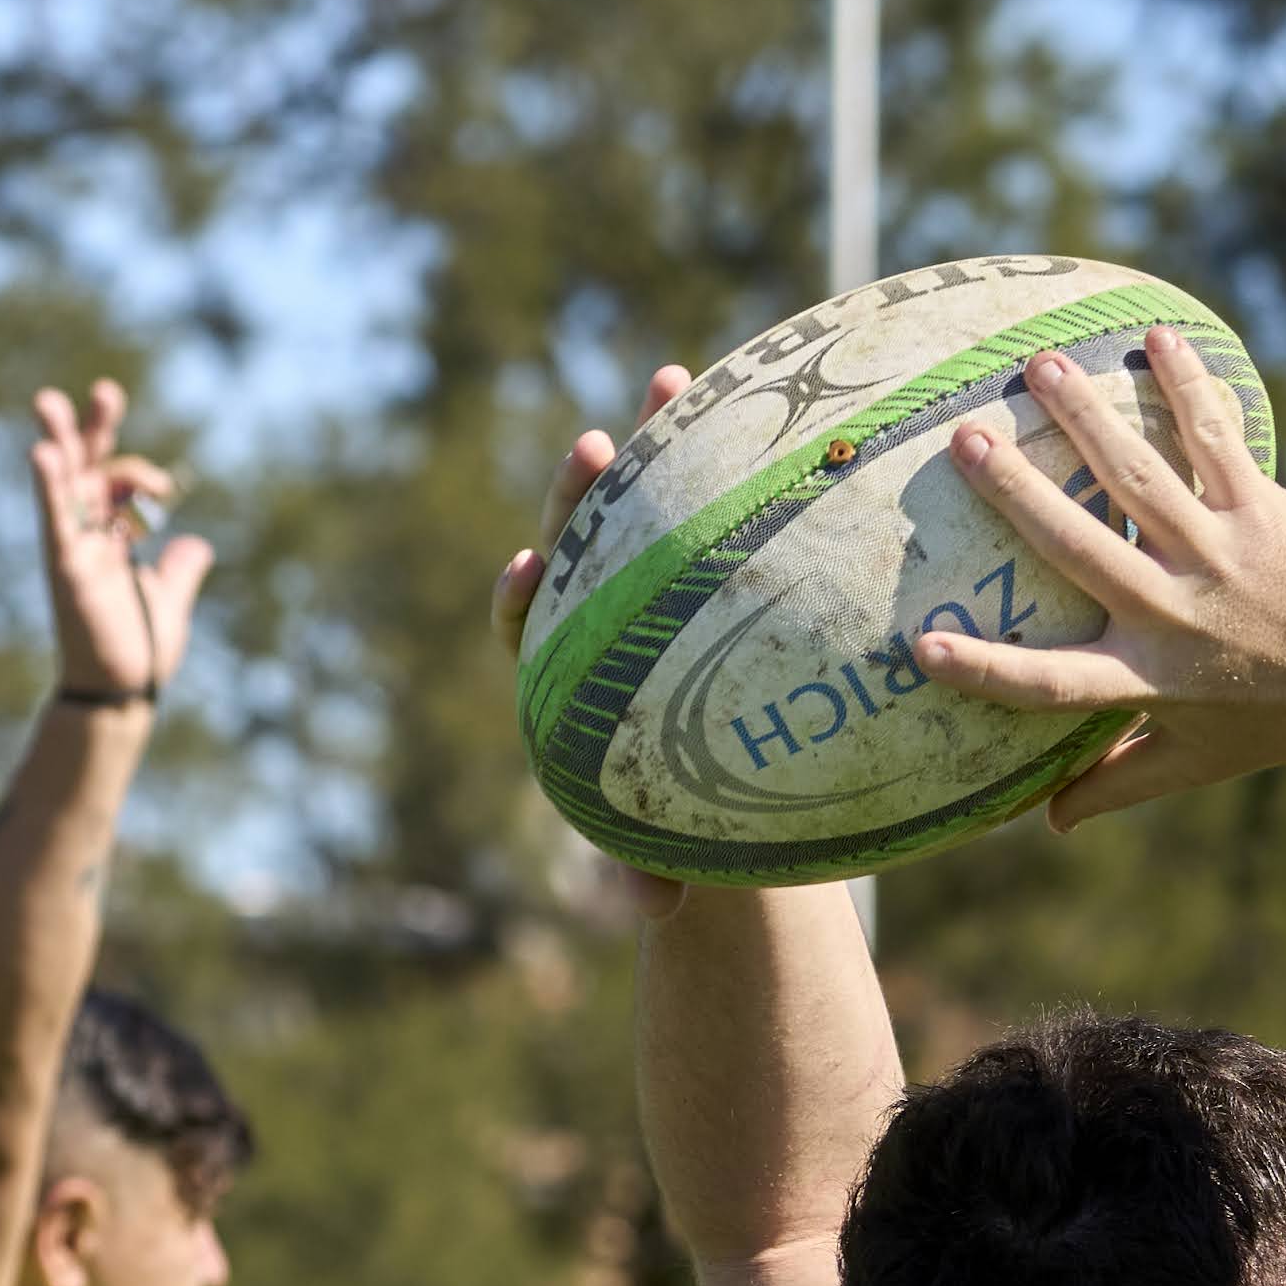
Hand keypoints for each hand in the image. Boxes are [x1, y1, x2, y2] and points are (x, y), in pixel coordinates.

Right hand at [32, 381, 211, 701]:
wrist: (124, 692)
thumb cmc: (138, 650)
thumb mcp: (169, 600)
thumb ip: (180, 570)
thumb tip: (197, 545)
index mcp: (110, 537)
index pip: (114, 482)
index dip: (136, 471)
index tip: (166, 488)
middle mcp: (87, 535)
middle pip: (85, 468)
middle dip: (91, 429)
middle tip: (105, 391)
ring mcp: (72, 547)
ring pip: (62, 484)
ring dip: (57, 442)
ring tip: (48, 402)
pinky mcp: (65, 568)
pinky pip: (54, 520)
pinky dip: (49, 488)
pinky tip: (42, 454)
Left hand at [494, 363, 694, 913]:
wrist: (742, 787)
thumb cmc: (696, 829)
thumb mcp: (675, 851)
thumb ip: (651, 870)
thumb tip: (645, 908)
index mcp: (574, 675)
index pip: (527, 626)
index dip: (521, 598)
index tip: (527, 572)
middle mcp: (607, 612)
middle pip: (579, 543)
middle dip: (580, 495)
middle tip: (592, 448)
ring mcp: (661, 575)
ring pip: (648, 500)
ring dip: (655, 437)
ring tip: (670, 377)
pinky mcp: (718, 555)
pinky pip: (720, 498)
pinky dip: (730, 453)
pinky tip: (764, 403)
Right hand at [917, 326, 1285, 827]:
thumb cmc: (1282, 723)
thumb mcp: (1195, 761)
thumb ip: (1117, 782)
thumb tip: (1046, 821)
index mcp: (1148, 677)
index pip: (1050, 684)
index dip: (985, 668)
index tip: (920, 646)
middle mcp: (1176, 612)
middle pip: (1080, 547)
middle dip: (1017, 494)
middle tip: (964, 440)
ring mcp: (1221, 555)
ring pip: (1140, 476)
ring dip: (1086, 416)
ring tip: (1040, 367)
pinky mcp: (1267, 513)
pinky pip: (1216, 440)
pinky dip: (1186, 387)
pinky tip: (1154, 338)